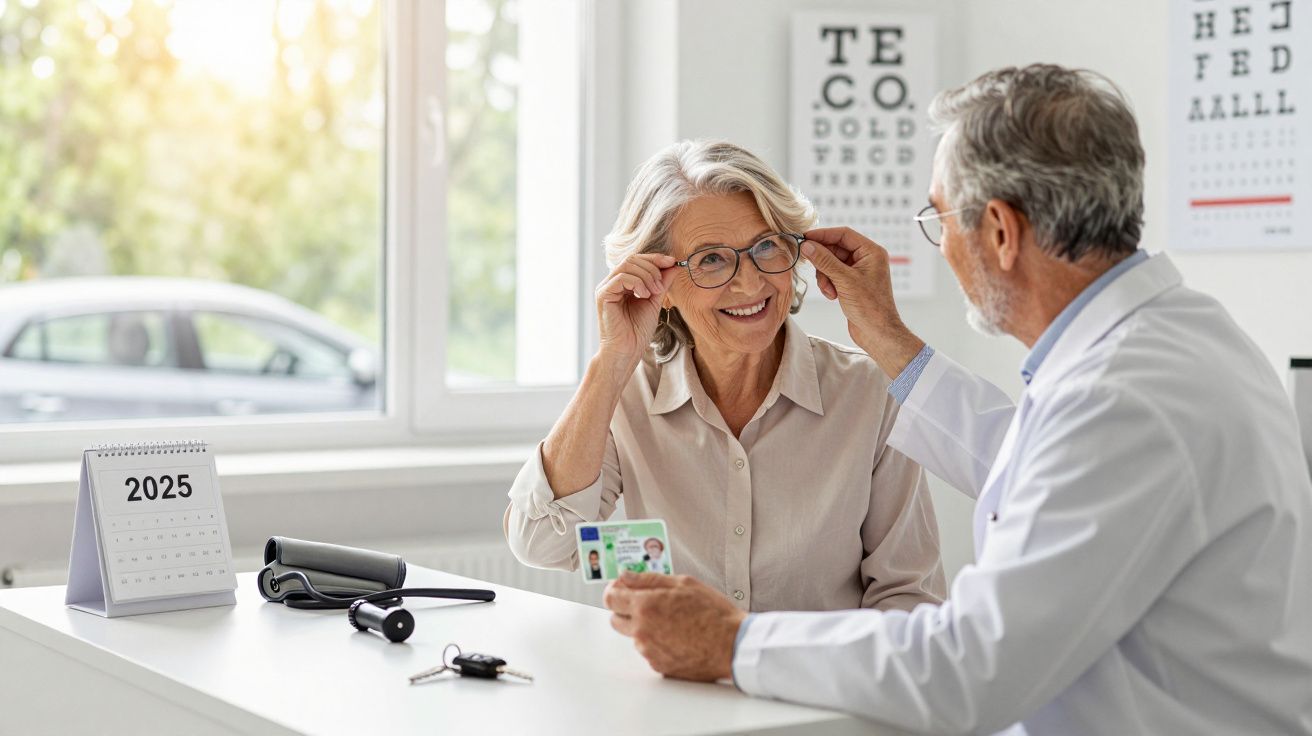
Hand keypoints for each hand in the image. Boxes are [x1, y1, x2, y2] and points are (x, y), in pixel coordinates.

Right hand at [595, 253, 677, 368]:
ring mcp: (606, 288)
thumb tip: (674, 265)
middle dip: (652, 267)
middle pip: (632, 259)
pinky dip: (637, 283)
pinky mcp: (603, 295)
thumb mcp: (654, 301)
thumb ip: (662, 283)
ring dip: (647, 276)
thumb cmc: (638, 331)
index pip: (637, 261)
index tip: (673, 262)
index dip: (655, 258)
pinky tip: (643, 296)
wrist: (627, 351)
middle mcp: (612, 283)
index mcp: (622, 283)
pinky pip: (621, 278)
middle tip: (661, 286)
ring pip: (627, 265)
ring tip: (654, 292)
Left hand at [604, 573, 745, 681]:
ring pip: (635, 636)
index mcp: (646, 606)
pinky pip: (650, 651)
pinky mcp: (659, 666)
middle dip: (626, 609)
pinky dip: (658, 643)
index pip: (610, 598)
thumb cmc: (713, 614)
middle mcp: (642, 631)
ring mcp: (649, 651)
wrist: (733, 646)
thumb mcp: (684, 584)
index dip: (615, 591)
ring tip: (673, 622)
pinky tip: (679, 637)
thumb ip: (649, 579)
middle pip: (615, 619)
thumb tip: (625, 576)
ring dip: (645, 627)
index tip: (622, 588)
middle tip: (648, 603)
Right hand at [802, 227, 924, 377]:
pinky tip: (832, 296)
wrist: (877, 333)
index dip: (823, 235)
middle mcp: (866, 259)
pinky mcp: (851, 283)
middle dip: (823, 262)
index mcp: (871, 252)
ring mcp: (858, 271)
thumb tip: (807, 245)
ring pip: (831, 263)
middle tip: (812, 268)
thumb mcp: (844, 280)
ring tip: (829, 290)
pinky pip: (833, 275)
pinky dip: (828, 283)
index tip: (804, 238)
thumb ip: (825, 260)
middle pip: (835, 249)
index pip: (843, 234)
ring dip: (825, 276)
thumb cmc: (870, 307)